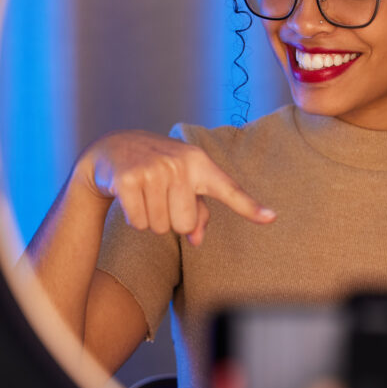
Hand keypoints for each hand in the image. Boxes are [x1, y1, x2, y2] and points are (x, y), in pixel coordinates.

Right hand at [72, 130, 274, 244]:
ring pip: (161, 227)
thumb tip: (197, 239)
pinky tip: (131, 196)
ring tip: (146, 194)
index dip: (250, 207)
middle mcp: (180, 164)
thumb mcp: (184, 182)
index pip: (228, 189)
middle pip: (185, 225)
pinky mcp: (129, 179)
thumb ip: (198, 211)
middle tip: (161, 197)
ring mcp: (154, 169)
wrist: (114, 148)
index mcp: (200, 163)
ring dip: (151, 219)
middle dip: (172, 220)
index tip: (272, 218)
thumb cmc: (159, 169)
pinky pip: (139, 222)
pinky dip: (134, 217)